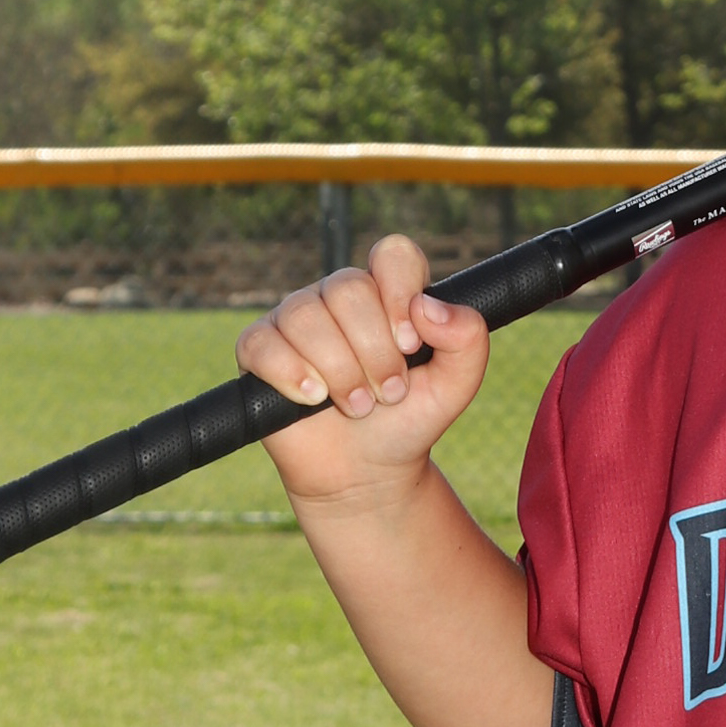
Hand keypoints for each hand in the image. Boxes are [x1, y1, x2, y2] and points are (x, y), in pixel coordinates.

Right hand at [234, 235, 489, 505]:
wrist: (367, 472)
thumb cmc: (408, 420)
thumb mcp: (456, 386)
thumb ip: (466, 340)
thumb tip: (427, 307)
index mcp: (388, 292)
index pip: (393, 255)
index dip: (400, 293)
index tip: (411, 345)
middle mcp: (339, 297)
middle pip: (348, 289)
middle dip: (374, 351)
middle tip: (388, 394)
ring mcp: (295, 319)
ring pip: (305, 317)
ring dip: (339, 371)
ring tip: (357, 406)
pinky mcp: (259, 349)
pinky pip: (261, 344)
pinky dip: (291, 375)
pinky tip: (312, 399)